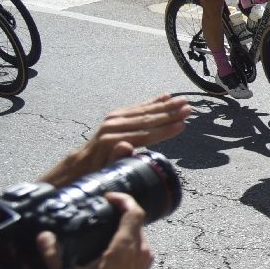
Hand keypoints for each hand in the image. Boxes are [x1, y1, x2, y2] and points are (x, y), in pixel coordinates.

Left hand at [42, 95, 190, 184]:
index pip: (144, 134)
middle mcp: (112, 126)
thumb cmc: (97, 172)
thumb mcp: (106, 171)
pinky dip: (152, 102)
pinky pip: (138, 107)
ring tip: (184, 101)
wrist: (81, 164)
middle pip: (146, 119)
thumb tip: (126, 144)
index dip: (165, 130)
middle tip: (188, 109)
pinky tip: (165, 96)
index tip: (182, 125)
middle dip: (169, 114)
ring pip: (144, 111)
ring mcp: (113, 119)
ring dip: (166, 106)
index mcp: (112, 140)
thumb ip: (116, 158)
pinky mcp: (115, 116)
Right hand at [42, 194, 151, 268]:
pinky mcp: (145, 266)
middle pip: (137, 218)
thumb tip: (43, 237)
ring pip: (139, 230)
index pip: (134, 212)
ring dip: (125, 223)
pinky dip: (128, 235)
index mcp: (125, 248)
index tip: (107, 196)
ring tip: (104, 222)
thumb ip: (54, 256)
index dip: (123, 198)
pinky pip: (140, 242)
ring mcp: (145, 258)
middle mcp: (140, 250)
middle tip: (102, 207)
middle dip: (121, 208)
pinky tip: (110, 242)